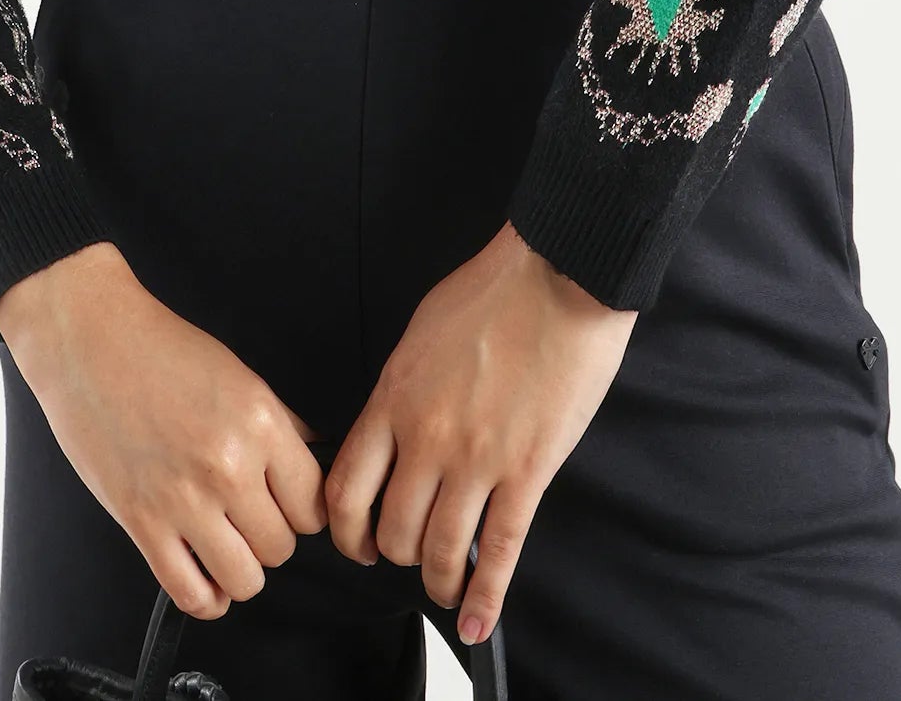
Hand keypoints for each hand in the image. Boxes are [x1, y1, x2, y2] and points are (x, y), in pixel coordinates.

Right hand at [0, 243, 330, 618]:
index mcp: (259, 423)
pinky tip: (204, 576)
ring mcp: (184, 499)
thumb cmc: (158, 348)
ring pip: (245, 579)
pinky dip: (206, 597)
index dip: (303, 510)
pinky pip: (191, 593)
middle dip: (269, 536)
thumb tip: (314, 459)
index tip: (287, 506)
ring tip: (226, 543)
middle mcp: (228, 466)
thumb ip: (281, 424)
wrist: (89, 339)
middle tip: (248, 515)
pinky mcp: (142, 522)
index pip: (313, 506)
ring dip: (240, 568)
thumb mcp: (238, 373)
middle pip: (282, 547)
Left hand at [324, 225, 636, 643]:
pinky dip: (485, 597)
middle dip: (394, 554)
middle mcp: (425, 438)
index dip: (345, 529)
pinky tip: (476, 622)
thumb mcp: (419, 335)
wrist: (555, 277)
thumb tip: (391, 427)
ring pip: (439, 550)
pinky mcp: (527, 473)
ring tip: (441, 586)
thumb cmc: (491, 292)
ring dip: (436, 580)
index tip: (355, 541)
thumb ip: (400, 390)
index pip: (345, 488)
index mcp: (392, 400)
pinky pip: (499, 551)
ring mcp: (476, 461)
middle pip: (391, 530)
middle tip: (405, 557)